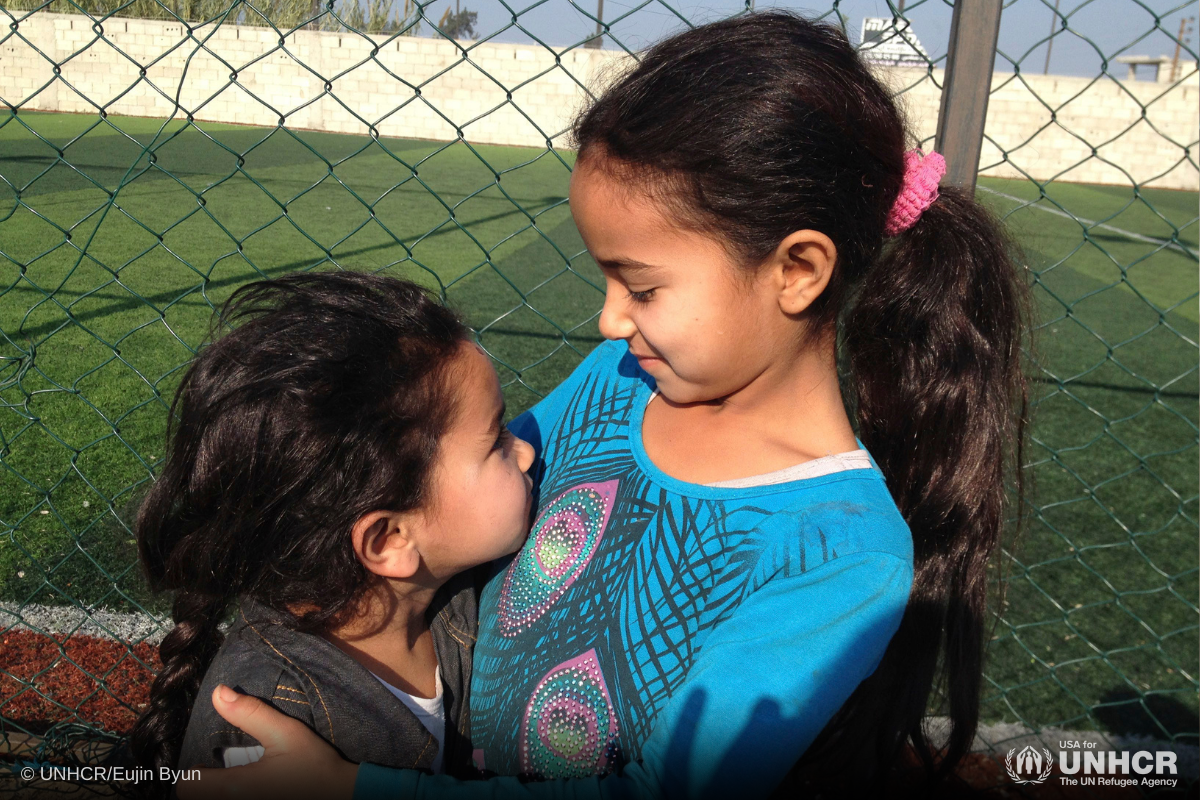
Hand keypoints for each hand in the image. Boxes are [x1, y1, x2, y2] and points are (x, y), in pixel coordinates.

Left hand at [177, 685, 358, 799]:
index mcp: (235, 788)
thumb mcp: (285, 732)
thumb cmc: (315, 766)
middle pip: (196, 797)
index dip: (191, 771)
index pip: (187, 786)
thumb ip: (250, 713)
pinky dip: (232, 794)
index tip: (206, 762)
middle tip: (218, 769)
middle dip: (203, 782)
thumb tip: (218, 692)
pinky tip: (251, 787)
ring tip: (232, 779)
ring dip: (217, 791)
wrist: (343, 795)